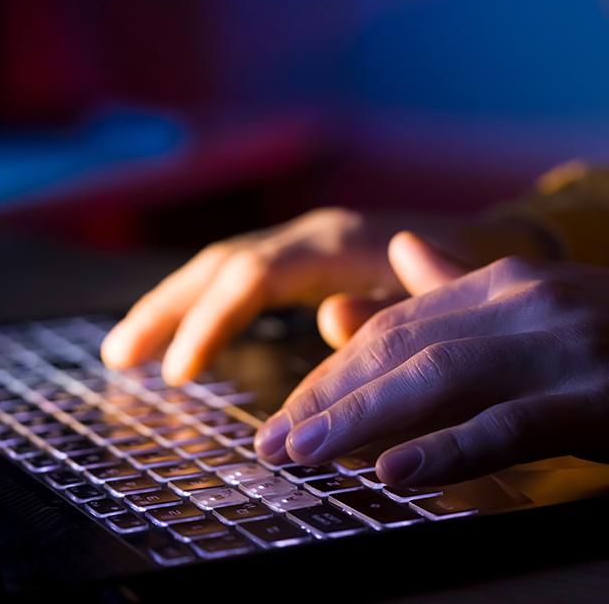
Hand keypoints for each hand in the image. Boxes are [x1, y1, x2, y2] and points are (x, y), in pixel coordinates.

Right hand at [100, 208, 480, 383]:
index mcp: (337, 244)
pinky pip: (241, 274)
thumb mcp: (438, 299)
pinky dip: (204, 302)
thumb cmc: (468, 277)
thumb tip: (330, 321)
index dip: (211, 321)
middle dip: (167, 308)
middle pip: (221, 264)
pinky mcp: (306, 257)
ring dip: (172, 304)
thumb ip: (390, 309)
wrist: (490, 242)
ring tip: (125, 351)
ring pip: (223, 265)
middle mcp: (312, 234)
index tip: (178, 373)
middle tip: (119, 357)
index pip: (253, 276)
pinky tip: (183, 333)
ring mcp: (306, 242)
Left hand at [255, 233, 608, 485]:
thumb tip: (397, 256)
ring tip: (303, 456)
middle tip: (272, 442)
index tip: (290, 410)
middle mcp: (524, 300)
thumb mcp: (547, 298)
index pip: (397, 321)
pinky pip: (508, 424)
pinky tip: (395, 474)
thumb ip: (464, 281)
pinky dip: (447, 449)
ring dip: (361, 420)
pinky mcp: (601, 395)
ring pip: (439, 381)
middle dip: (328, 396)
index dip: (333, 368)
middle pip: (402, 348)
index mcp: (507, 279)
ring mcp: (562, 345)